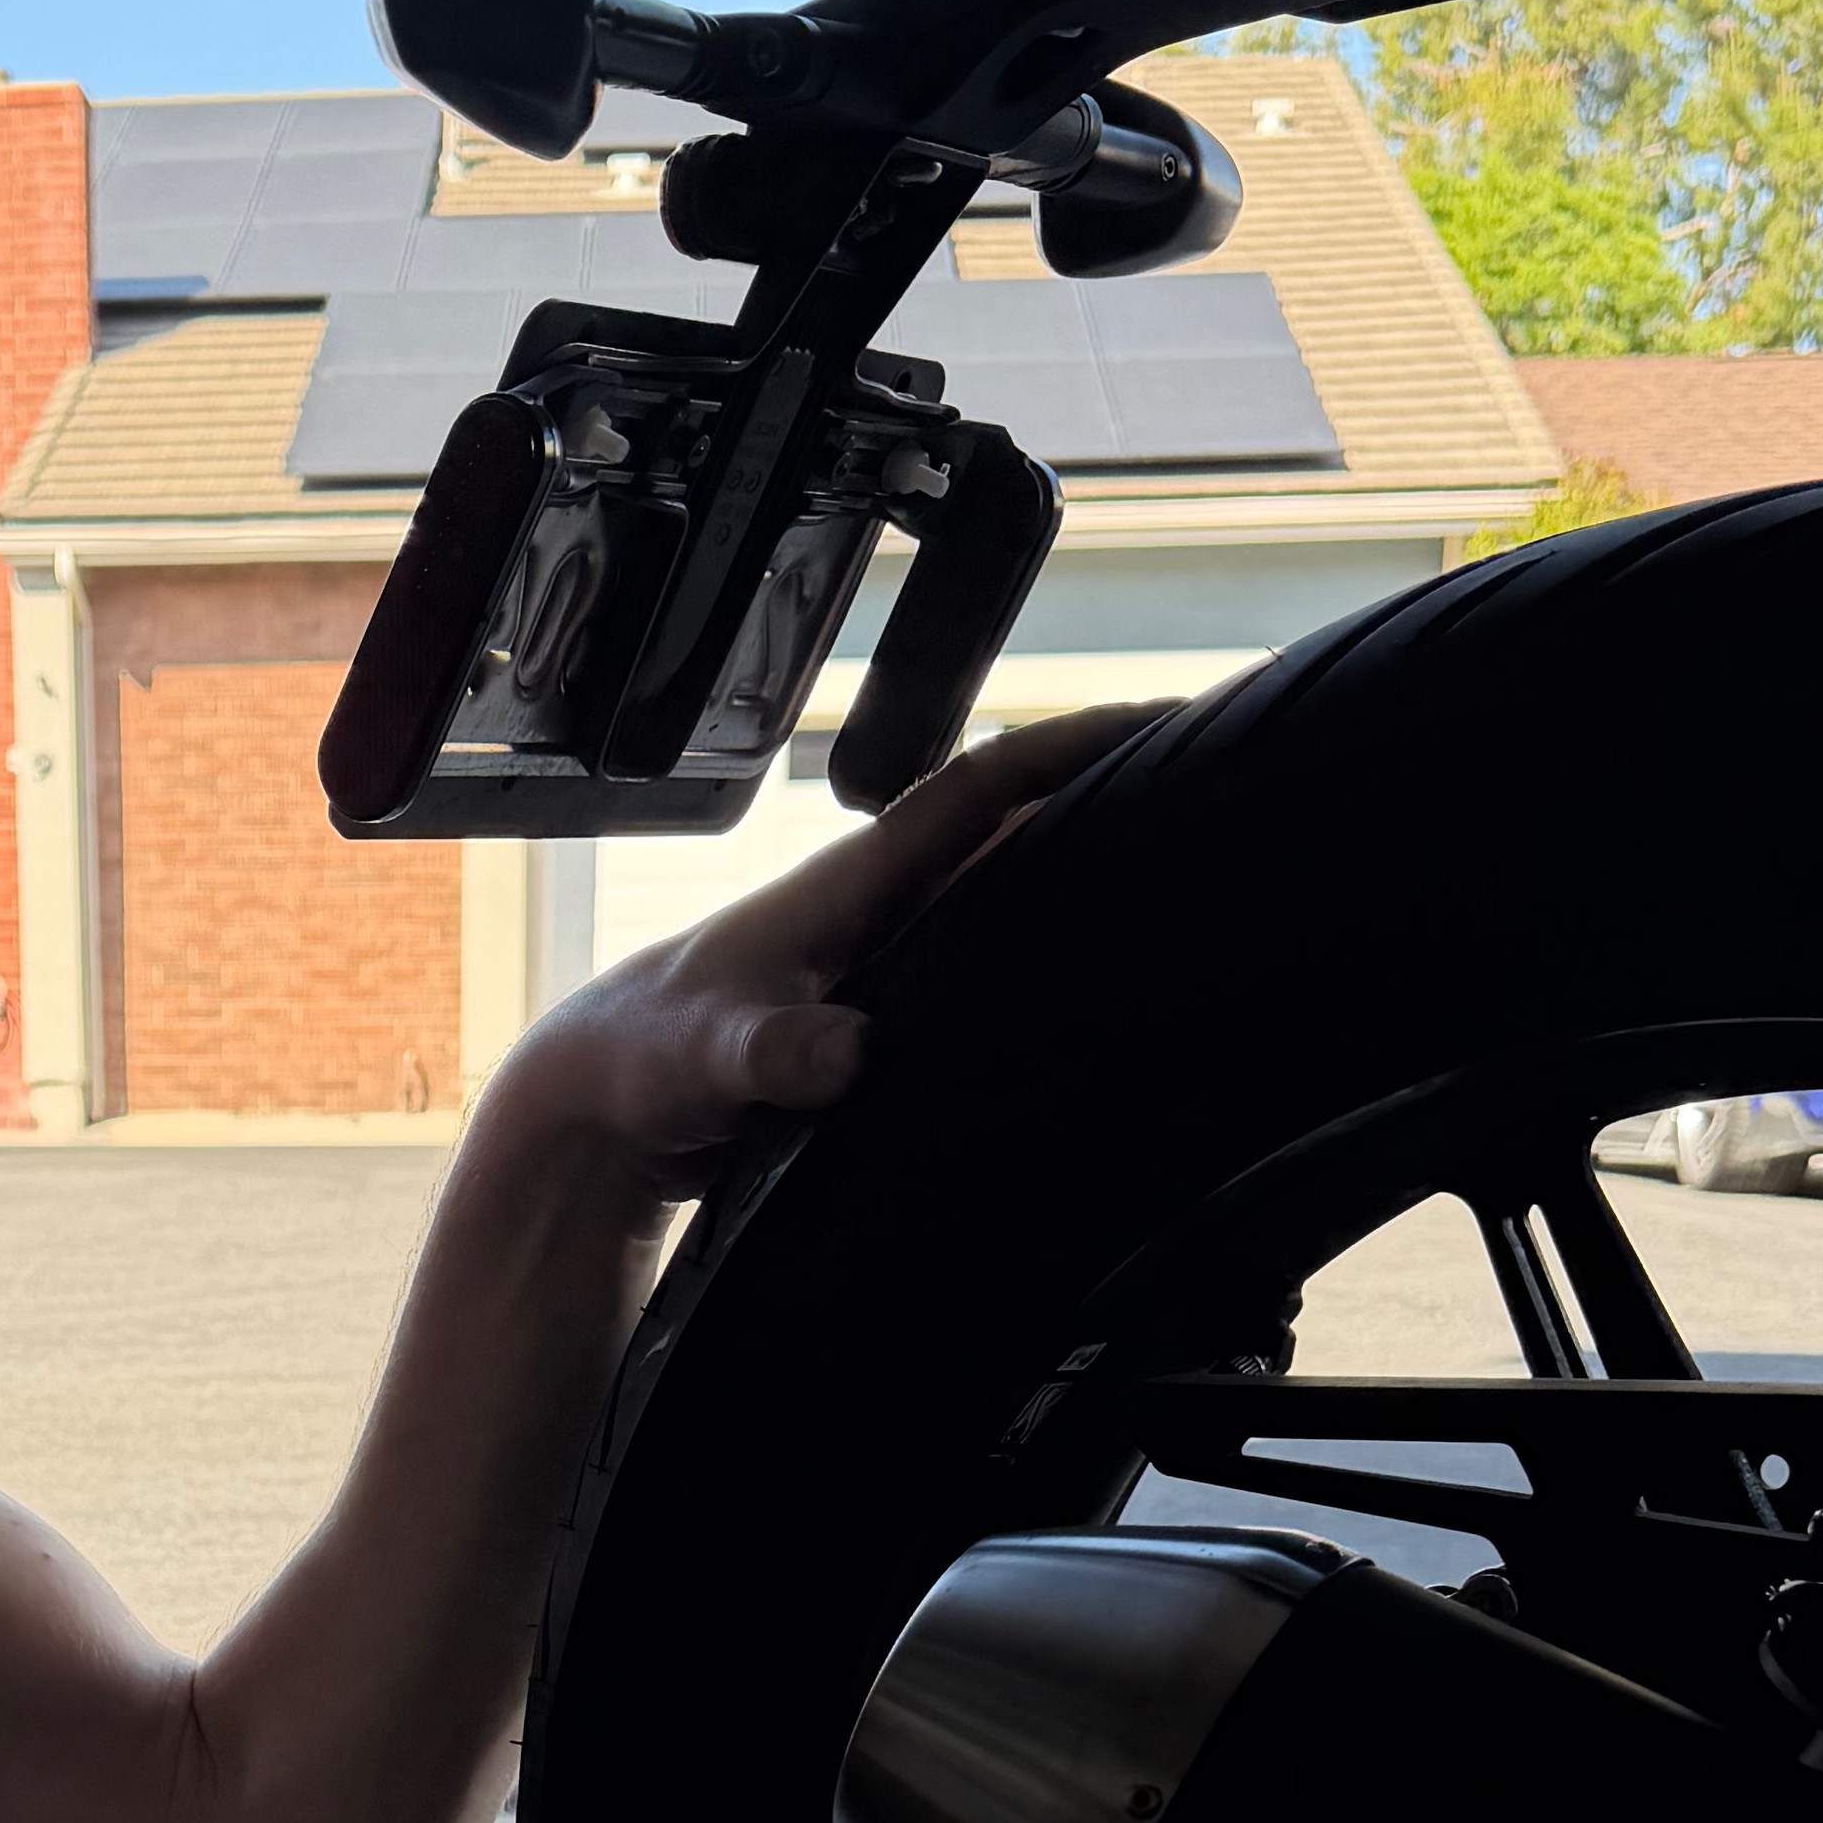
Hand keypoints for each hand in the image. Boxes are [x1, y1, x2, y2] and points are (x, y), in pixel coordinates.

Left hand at [477, 699, 1174, 1186]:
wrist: (596, 1105)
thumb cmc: (639, 1063)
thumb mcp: (700, 1060)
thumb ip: (764, 1053)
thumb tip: (846, 1055)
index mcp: (848, 885)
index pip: (979, 791)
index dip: (1069, 747)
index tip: (1165, 717)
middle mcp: (876, 905)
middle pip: (1014, 829)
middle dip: (1111, 795)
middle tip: (1226, 782)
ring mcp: (882, 957)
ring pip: (1004, 896)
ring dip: (1086, 877)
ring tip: (1201, 876)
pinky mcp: (881, 1013)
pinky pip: (982, 966)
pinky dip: (1043, 958)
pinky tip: (1103, 987)